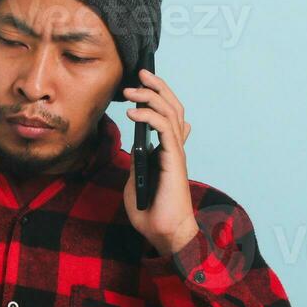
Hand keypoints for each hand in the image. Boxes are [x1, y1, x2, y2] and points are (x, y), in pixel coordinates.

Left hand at [122, 68, 199, 255]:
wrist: (163, 233)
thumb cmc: (151, 213)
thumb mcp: (137, 182)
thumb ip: (139, 162)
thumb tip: (136, 148)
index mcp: (168, 152)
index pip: (168, 116)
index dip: (158, 96)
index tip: (142, 84)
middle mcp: (175, 148)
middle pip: (172, 106)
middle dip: (157, 87)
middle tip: (140, 73)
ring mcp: (176, 152)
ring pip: (170, 112)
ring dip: (150, 96)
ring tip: (130, 91)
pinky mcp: (173, 158)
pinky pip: (164, 128)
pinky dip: (148, 115)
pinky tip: (132, 113)